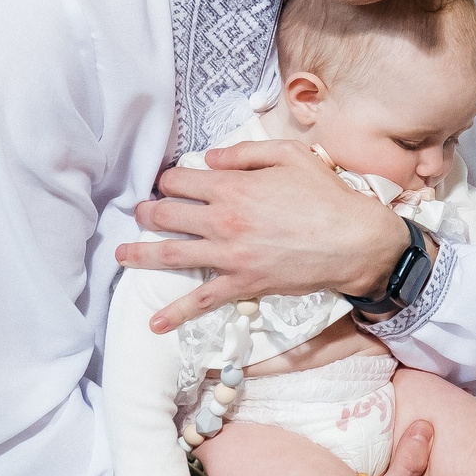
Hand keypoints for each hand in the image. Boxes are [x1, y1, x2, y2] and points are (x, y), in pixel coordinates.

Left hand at [120, 139, 414, 331]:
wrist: (353, 241)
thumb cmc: (326, 195)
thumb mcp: (290, 155)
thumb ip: (245, 152)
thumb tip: (209, 159)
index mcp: (232, 186)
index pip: (180, 180)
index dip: (169, 180)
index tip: (168, 183)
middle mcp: (223, 220)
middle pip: (167, 215)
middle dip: (148, 212)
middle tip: (140, 212)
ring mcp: (228, 255)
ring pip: (171, 254)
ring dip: (141, 253)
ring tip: (122, 253)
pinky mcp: (241, 283)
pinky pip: (201, 299)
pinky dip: (176, 313)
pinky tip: (155, 323)